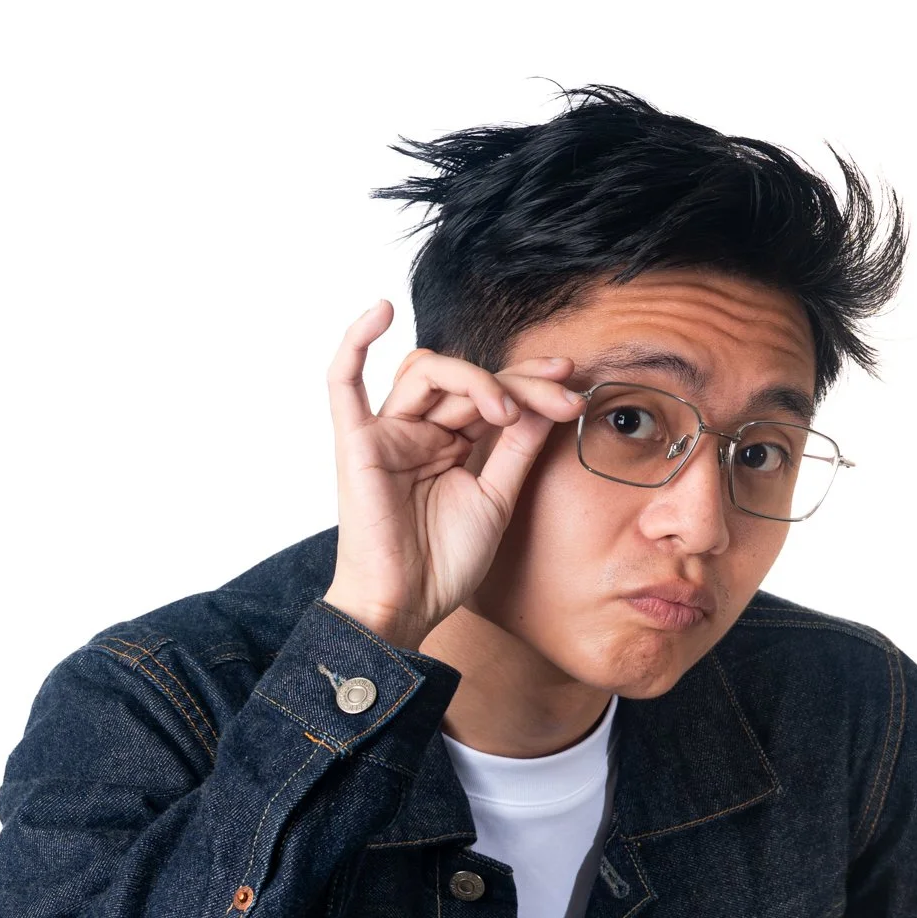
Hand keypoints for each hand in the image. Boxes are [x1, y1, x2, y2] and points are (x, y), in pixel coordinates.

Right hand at [321, 300, 584, 646]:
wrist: (408, 606)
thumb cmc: (444, 565)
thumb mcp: (497, 499)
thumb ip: (517, 449)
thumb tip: (547, 402)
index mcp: (448, 443)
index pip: (490, 394)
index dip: (532, 384)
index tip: (574, 385)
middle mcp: (416, 430)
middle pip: (466, 378)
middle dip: (519, 382)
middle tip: (563, 395)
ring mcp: (386, 433)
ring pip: (427, 371)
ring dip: (473, 377)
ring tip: (506, 410)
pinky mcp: (357, 443)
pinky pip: (343, 381)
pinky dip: (355, 341)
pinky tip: (381, 310)